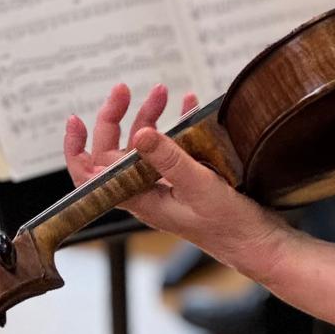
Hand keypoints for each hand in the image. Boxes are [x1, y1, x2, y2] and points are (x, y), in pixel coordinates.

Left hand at [64, 83, 288, 276]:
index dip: (77, 149)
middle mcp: (146, 192)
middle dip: (118, 117)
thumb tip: (139, 134)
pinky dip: (177, 126)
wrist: (257, 243)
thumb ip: (169, 159)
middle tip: (126, 90)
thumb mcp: (198, 186)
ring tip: (165, 93)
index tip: (77, 120)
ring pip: (143, 147)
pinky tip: (188, 108)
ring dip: (149, 117)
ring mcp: (165, 186)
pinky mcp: (185, 181)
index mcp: (139, 199)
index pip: (92, 176)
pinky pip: (171, 150)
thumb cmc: (228, 225)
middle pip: (116, 152)